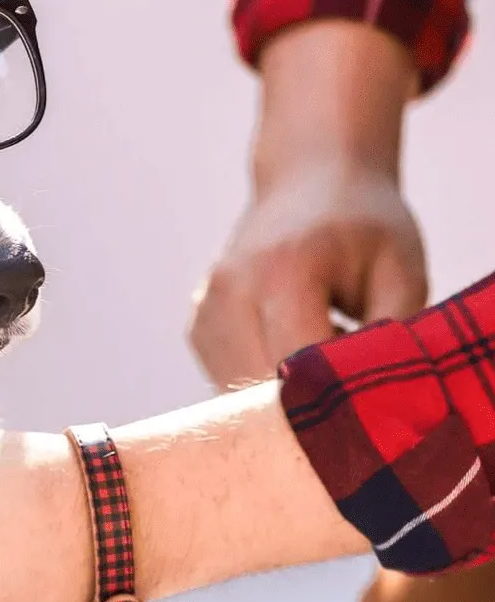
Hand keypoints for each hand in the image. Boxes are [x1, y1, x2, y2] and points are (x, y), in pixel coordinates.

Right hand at [191, 20, 426, 387]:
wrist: (311, 178)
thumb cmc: (366, 226)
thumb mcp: (402, 274)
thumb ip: (390, 342)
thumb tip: (375, 411)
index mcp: (282, 271)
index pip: (297, 369)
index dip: (332, 407)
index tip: (366, 422)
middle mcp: (229, 291)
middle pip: (259, 391)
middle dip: (304, 417)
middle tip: (349, 413)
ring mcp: (205, 310)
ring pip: (236, 398)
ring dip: (279, 404)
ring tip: (322, 369)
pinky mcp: (198, 328)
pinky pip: (227, 384)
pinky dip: (261, 389)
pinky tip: (294, 359)